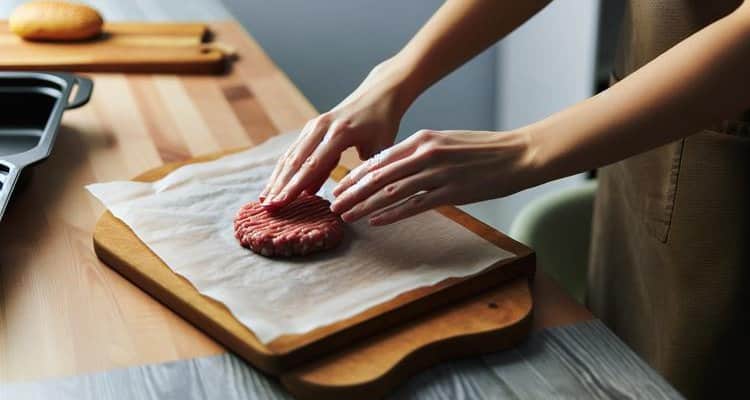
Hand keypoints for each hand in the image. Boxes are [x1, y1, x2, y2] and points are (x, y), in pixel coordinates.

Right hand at [260, 60, 413, 207]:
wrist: (379, 93)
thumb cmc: (384, 122)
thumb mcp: (380, 148)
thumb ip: (364, 170)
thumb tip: (345, 194)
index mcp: (339, 133)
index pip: (312, 164)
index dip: (295, 186)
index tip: (282, 203)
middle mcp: (321, 127)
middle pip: (295, 161)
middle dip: (280, 186)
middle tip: (268, 208)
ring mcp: (314, 126)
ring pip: (290, 156)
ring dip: (277, 179)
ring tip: (265, 200)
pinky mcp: (311, 128)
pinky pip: (295, 151)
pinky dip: (285, 170)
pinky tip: (276, 185)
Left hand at [330, 129, 534, 224]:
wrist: (518, 154)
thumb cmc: (481, 150)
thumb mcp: (445, 142)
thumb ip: (418, 153)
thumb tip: (393, 167)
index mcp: (422, 140)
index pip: (379, 159)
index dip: (355, 175)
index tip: (339, 187)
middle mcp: (425, 154)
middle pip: (378, 176)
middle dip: (352, 192)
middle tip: (333, 204)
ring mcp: (438, 173)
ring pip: (391, 192)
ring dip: (365, 206)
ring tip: (347, 216)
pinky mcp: (452, 192)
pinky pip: (415, 205)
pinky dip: (392, 214)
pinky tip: (376, 222)